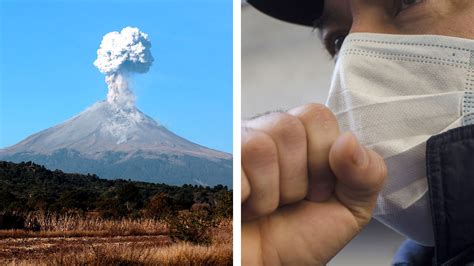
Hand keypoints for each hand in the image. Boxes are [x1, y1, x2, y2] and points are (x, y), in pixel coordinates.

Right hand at [241, 104, 386, 264]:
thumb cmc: (302, 237)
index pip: (316, 116)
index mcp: (302, 138)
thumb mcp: (351, 210)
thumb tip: (348, 140)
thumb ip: (367, 174)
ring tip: (266, 208)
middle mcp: (267, 134)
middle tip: (291, 201)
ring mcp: (236, 148)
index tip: (319, 191)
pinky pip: (232, 168)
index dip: (322, 158)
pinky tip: (244, 208)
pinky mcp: (214, 168)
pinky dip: (245, 199)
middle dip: (297, 179)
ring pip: (259, 147)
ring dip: (269, 194)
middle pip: (287, 128)